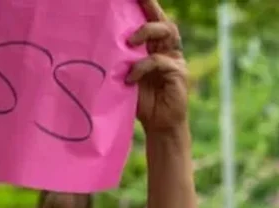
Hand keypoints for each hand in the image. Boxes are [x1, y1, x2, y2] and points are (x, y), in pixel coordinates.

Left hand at [127, 0, 188, 132]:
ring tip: (130, 40)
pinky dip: (142, 66)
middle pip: (163, 21)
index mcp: (155, 48)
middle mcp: (168, 50)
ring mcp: (176, 60)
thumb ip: (121, 59)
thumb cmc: (142, 102)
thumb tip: (100, 41)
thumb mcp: (126, 76)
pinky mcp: (179, 73)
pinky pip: (159, 61)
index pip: (152, 21)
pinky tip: (130, 77)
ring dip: (147, 31)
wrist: (160, 126)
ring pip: (167, 32)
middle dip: (151, 6)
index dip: (146, 6)